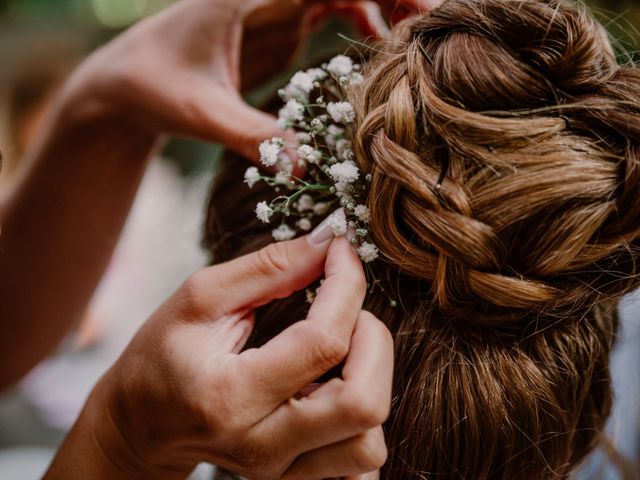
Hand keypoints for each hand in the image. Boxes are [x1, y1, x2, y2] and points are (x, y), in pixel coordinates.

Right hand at [45, 231, 393, 478]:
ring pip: (370, 442)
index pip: (323, 342)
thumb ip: (268, 269)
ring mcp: (279, 470)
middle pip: (364, 403)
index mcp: (230, 394)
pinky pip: (361, 466)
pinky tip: (338, 390)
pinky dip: (365, 425)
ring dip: (373, 381)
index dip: (346, 286)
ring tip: (343, 351)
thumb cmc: (160, 357)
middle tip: (349, 312)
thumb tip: (326, 245)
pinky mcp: (292, 479)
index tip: (339, 254)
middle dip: (374, 341)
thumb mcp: (199, 299)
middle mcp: (261, 443)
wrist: (139, 427)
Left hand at [59, 0, 439, 163]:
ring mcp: (276, 2)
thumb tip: (307, 171)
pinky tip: (378, 50)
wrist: (126, 79)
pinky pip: (335, 8)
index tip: (419, 12)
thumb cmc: (153, 86)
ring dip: (387, 5)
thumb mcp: (200, 114)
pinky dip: (365, 22)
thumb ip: (253, 137)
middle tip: (433, 28)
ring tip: (418, 42)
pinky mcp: (281, 22)